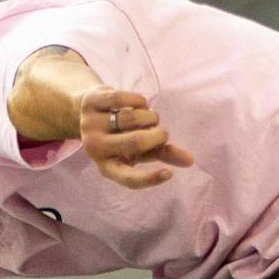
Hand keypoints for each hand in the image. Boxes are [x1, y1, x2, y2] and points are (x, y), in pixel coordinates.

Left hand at [78, 90, 193, 188]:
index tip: (170, 173)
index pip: (128, 179)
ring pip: (131, 118)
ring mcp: (90, 126)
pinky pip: (122, 98)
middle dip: (158, 135)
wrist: (87, 111)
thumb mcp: (140, 149)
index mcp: (108, 167)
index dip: (150, 178)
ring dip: (150, 117)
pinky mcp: (90, 103)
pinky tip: (141, 104)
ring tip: (151, 117)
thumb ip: (164, 153)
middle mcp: (95, 149)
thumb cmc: (121, 136)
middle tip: (164, 133)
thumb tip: (191, 160)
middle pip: (136, 141)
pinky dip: (140, 101)